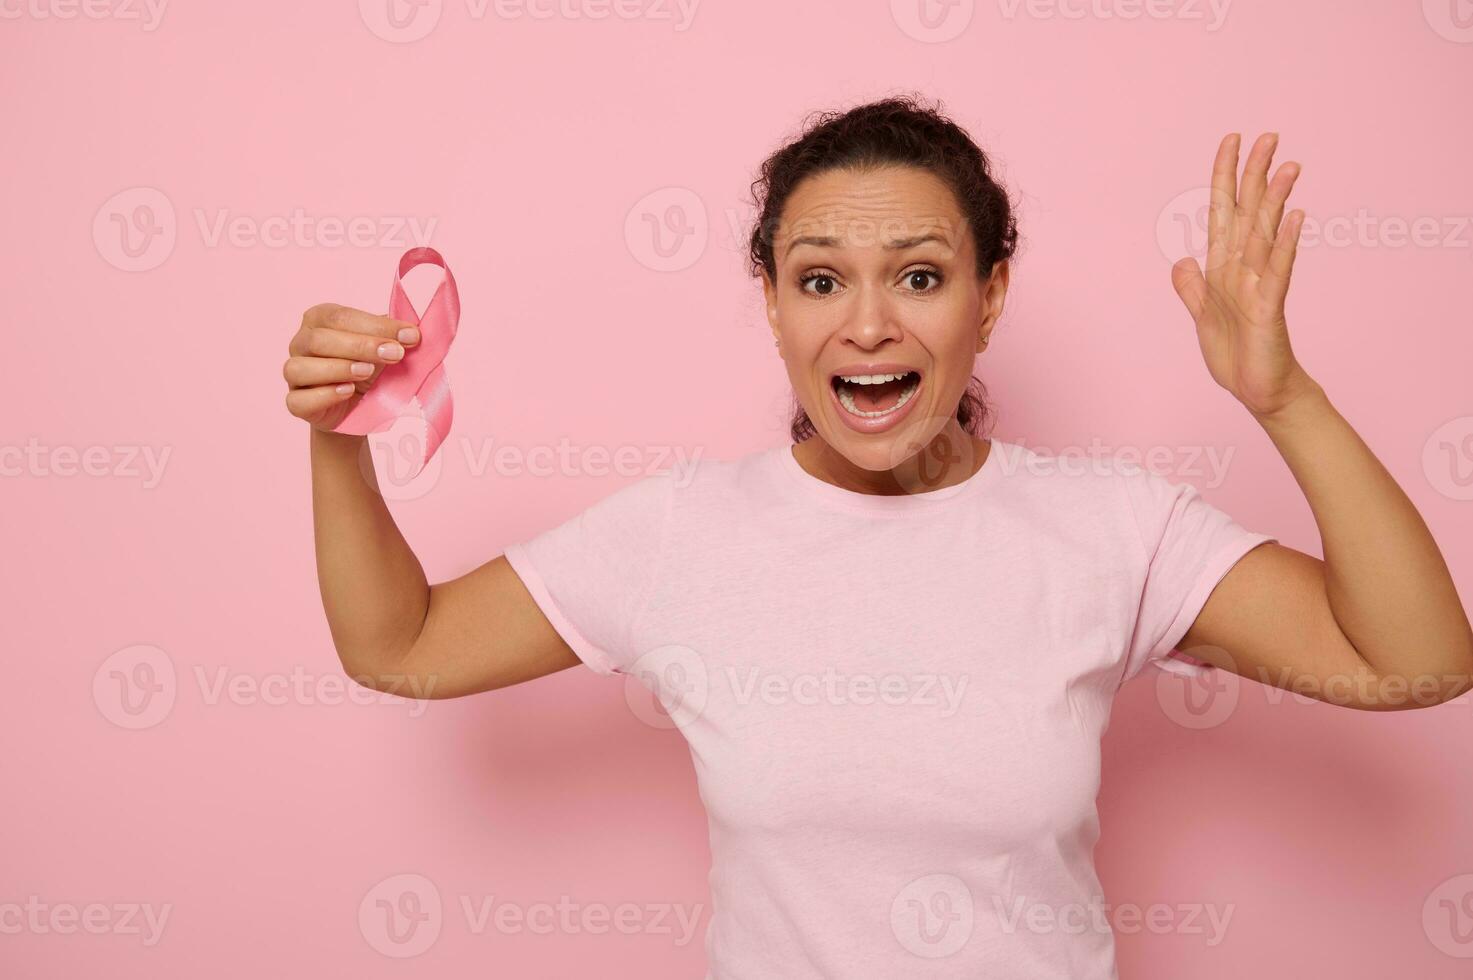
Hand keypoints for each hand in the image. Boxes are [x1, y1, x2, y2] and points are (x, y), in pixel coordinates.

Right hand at [283, 304, 420, 431]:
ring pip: (300, 368)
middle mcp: (301, 343)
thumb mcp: (384, 347)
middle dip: (361, 346)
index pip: (341, 316)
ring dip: (338, 368)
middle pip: (319, 339)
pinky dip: (324, 396)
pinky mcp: (296, 403)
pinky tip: (348, 391)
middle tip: (395, 354)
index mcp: (320, 319)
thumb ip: (394, 336)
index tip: (410, 336)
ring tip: (367, 372)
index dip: (376, 326)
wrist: (359, 408)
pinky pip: (298, 400)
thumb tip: (413, 332)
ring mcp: (294, 374)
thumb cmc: (369, 368)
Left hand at [1170, 132, 1320, 418]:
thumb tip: (1181, 259)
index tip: (1232, 141)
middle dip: (1255, 174)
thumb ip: (1191, 287)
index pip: (1224, 212)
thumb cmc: (1236, 354)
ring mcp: (1259, 285)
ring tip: (1289, 166)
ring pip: (1266, 234)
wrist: (1258, 391)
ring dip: (1276, 200)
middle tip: (1269, 135)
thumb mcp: (1202, 317)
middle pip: (1250, 212)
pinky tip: (1296, 218)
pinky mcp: (1269, 307)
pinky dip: (1285, 245)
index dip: (1225, 177)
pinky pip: (1278, 271)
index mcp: (1222, 267)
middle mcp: (1243, 269)